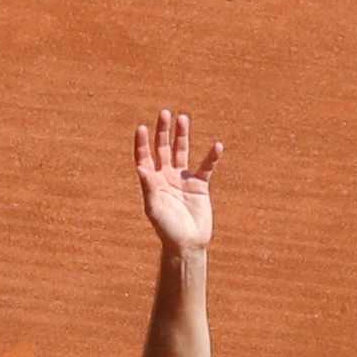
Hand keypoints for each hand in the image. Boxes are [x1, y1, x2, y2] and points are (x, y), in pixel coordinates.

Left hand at [133, 109, 221, 252]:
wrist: (187, 243)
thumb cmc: (166, 229)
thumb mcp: (154, 208)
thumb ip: (148, 187)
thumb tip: (140, 167)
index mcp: (152, 181)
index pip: (145, 157)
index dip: (143, 143)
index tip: (143, 127)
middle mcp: (166, 176)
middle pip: (163, 148)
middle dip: (163, 131)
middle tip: (165, 113)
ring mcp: (183, 179)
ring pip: (182, 152)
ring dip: (182, 136)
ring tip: (183, 118)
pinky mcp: (200, 185)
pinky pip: (206, 167)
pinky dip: (211, 157)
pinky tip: (217, 146)